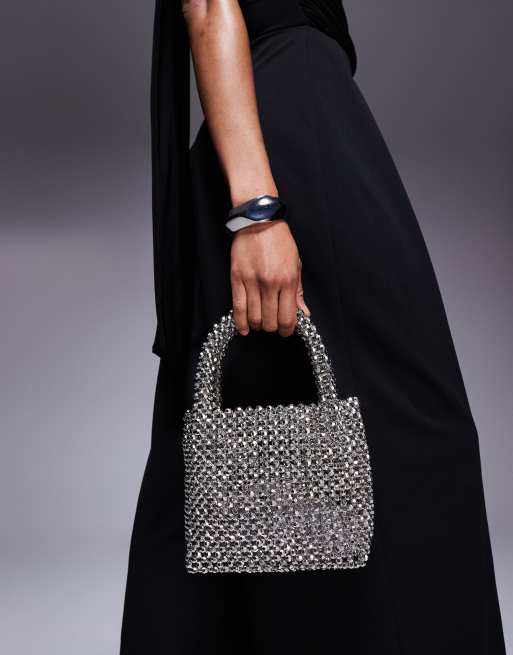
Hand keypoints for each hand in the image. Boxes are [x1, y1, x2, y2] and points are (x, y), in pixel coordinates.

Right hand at [230, 220, 310, 336]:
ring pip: (254, 318)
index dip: (287, 330)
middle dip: (272, 327)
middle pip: (270, 322)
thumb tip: (304, 313)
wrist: (259, 222)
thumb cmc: (280, 242)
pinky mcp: (237, 279)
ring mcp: (252, 282)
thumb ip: (298, 291)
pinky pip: (238, 308)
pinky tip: (245, 329)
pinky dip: (241, 322)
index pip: (288, 318)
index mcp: (288, 281)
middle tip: (272, 323)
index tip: (286, 331)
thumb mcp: (296, 264)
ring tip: (260, 322)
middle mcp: (271, 284)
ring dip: (258, 325)